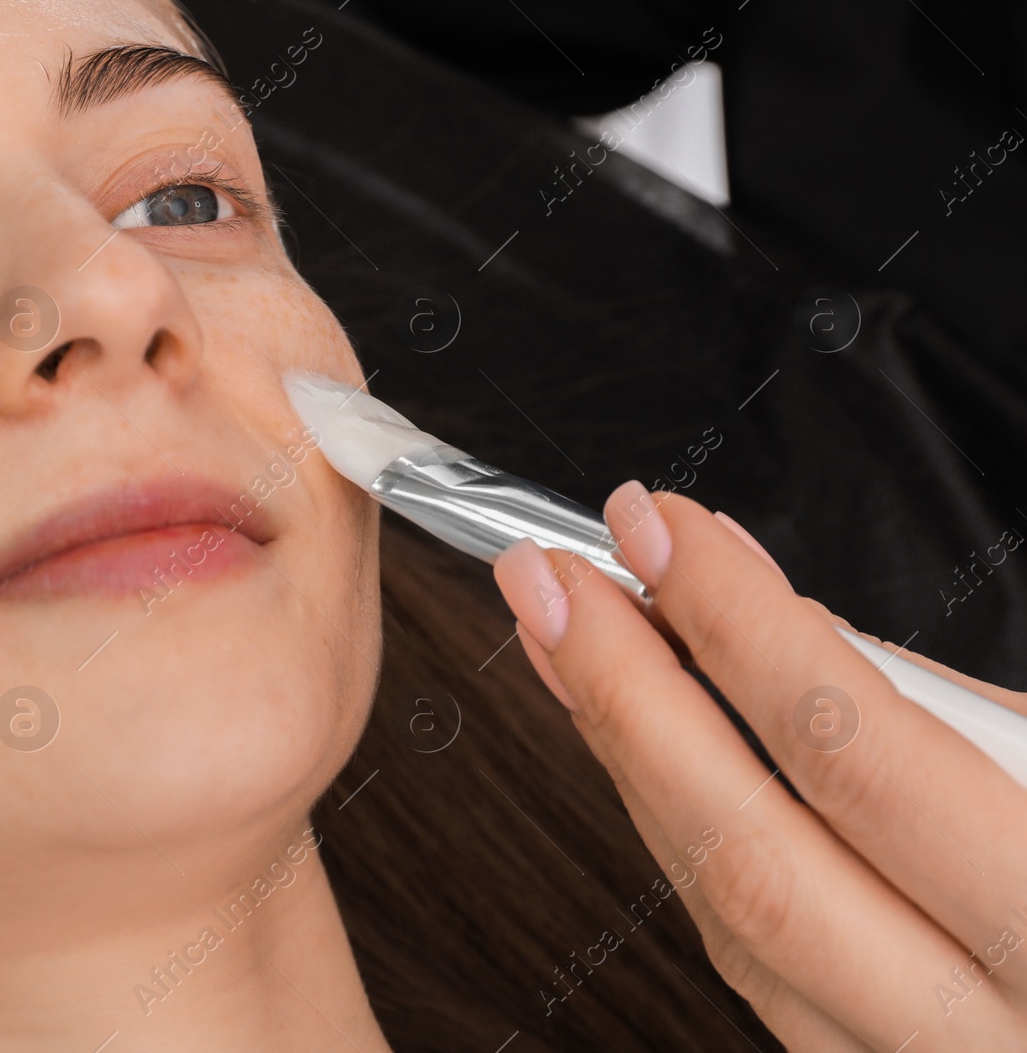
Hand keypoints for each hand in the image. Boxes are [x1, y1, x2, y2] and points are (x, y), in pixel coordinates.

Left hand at [491, 481, 1026, 1049]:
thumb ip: (943, 710)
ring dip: (629, 758)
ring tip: (563, 639)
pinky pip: (747, 956)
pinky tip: (637, 744)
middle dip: (629, 701)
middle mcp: (985, 1038)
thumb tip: (771, 617)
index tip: (661, 528)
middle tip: (548, 581)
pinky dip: (680, 833)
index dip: (743, 628)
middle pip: (754, 861)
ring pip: (728, 915)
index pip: (866, 760)